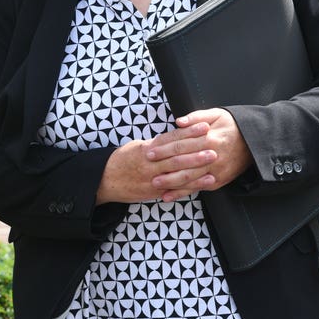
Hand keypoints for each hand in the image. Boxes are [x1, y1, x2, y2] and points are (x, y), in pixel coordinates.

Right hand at [96, 118, 219, 204]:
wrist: (105, 181)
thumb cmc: (122, 161)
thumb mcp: (136, 147)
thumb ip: (155, 144)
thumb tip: (174, 137)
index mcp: (146, 149)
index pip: (171, 138)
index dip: (188, 132)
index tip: (204, 126)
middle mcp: (150, 163)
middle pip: (177, 154)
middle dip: (196, 148)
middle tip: (214, 143)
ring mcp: (153, 179)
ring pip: (178, 172)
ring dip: (197, 166)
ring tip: (213, 160)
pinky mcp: (155, 192)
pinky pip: (176, 188)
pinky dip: (192, 185)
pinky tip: (206, 181)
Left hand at [147, 108, 253, 202]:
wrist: (255, 142)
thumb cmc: (233, 126)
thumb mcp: (217, 114)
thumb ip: (196, 117)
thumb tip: (178, 121)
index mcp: (209, 138)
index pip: (181, 144)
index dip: (164, 148)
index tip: (150, 151)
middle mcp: (212, 156)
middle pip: (183, 163)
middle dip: (164, 167)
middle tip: (147, 170)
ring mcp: (215, 171)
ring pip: (190, 178)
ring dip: (171, 183)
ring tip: (155, 185)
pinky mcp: (218, 181)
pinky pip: (198, 188)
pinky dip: (183, 193)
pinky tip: (170, 195)